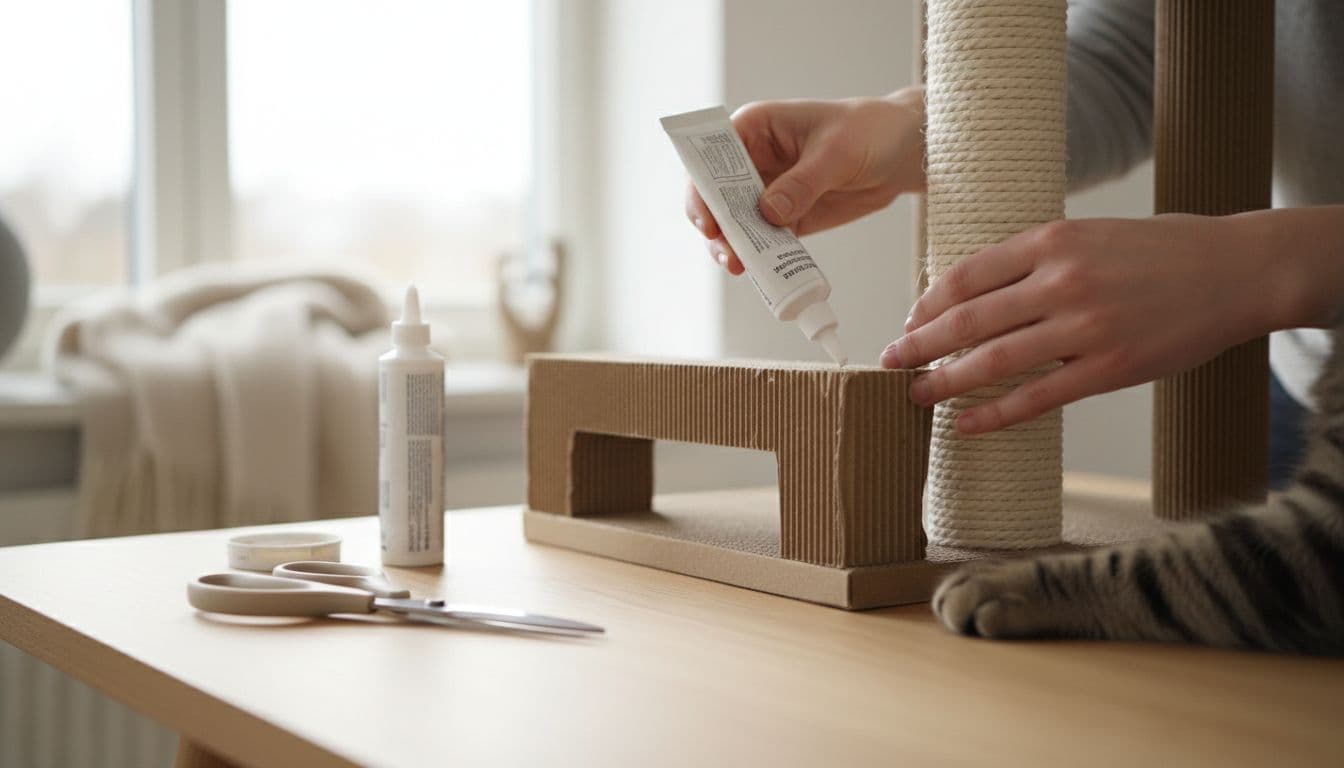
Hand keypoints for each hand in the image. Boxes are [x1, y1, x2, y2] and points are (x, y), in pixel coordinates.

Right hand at [685, 88, 925, 274]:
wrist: (902, 152)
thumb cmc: (869, 132)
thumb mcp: (837, 152)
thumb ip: (802, 183)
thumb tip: (768, 213)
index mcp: (754, 128)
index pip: (711, 157)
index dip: (702, 188)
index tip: (708, 220)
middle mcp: (752, 160)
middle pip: (715, 197)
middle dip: (716, 227)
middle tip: (727, 254)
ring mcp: (766, 191)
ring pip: (735, 224)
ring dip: (734, 247)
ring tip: (740, 268)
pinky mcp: (785, 217)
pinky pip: (763, 241)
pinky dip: (760, 257)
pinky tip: (763, 272)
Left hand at [879, 214, 1296, 434]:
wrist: (1237, 270)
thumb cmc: (1161, 250)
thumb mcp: (1090, 233)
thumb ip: (1036, 257)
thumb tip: (974, 289)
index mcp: (1053, 239)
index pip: (967, 274)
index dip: (927, 302)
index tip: (908, 320)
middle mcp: (1062, 281)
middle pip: (967, 319)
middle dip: (918, 344)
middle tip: (888, 361)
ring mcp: (1086, 327)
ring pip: (992, 360)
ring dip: (943, 382)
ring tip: (914, 394)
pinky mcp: (1110, 368)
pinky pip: (1036, 398)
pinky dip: (993, 414)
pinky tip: (964, 424)